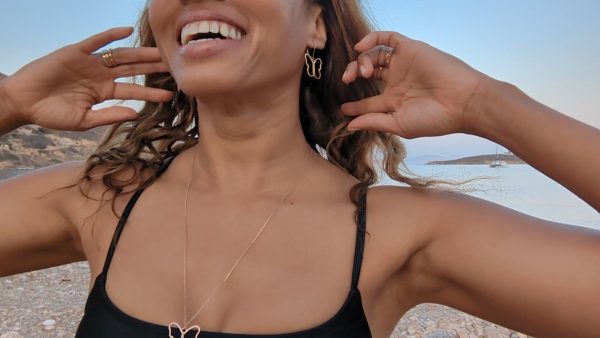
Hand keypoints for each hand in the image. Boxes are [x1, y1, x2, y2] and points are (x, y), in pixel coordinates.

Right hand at [1, 27, 172, 130]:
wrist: (24, 103)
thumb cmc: (52, 114)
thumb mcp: (84, 121)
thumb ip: (109, 116)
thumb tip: (135, 114)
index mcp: (104, 92)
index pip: (134, 90)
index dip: (151, 92)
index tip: (171, 94)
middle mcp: (101, 75)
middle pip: (133, 69)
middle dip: (153, 67)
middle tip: (174, 65)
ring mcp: (90, 63)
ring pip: (120, 55)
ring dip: (139, 53)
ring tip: (158, 52)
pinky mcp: (75, 52)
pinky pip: (95, 42)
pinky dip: (110, 36)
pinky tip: (126, 31)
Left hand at [340, 31, 492, 138]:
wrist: (462, 102)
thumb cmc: (434, 118)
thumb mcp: (398, 123)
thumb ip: (373, 121)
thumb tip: (350, 126)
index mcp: (395, 101)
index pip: (368, 101)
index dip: (354, 105)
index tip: (343, 109)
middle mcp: (397, 81)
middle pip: (367, 72)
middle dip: (352, 73)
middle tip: (347, 80)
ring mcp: (403, 64)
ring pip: (374, 54)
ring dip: (361, 60)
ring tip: (363, 73)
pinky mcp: (410, 49)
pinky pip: (387, 38)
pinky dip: (371, 38)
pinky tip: (360, 47)